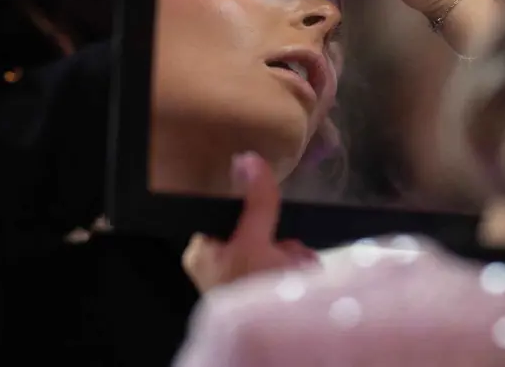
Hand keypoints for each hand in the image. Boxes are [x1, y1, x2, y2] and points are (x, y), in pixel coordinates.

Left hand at [182, 152, 320, 292]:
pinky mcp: (269, 288)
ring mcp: (247, 276)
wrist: (277, 344)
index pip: (229, 211)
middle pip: (261, 227)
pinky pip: (292, 264)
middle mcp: (221, 262)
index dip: (252, 208)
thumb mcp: (255, 244)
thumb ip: (257, 204)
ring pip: (281, 246)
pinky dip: (301, 270)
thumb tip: (250, 159)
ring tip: (294, 273)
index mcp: (204, 250)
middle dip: (282, 241)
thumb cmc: (250, 297)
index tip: (269, 210)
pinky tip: (300, 280)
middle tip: (282, 254)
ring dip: (295, 256)